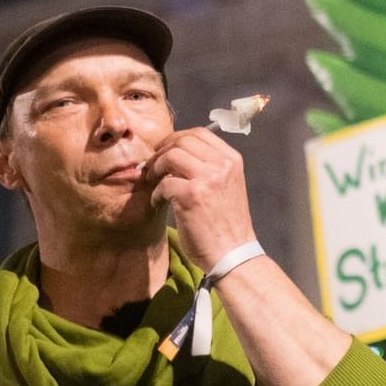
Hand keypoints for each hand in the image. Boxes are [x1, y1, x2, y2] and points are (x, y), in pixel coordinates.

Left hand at [144, 127, 257, 272]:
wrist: (232, 253)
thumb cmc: (227, 223)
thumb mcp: (227, 186)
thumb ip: (209, 167)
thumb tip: (176, 154)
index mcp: (232, 160)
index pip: (200, 133)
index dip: (177, 138)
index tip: (165, 151)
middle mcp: (222, 164)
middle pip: (183, 140)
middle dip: (162, 151)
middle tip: (153, 167)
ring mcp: (208, 178)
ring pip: (171, 155)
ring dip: (156, 168)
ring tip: (153, 182)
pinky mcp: (192, 196)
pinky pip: (164, 183)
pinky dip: (156, 193)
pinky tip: (158, 203)